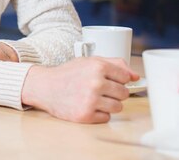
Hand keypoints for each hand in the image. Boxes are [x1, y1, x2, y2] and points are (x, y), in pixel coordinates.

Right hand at [21, 57, 139, 122]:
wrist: (44, 87)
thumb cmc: (67, 74)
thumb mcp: (88, 62)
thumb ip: (114, 64)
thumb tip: (135, 76)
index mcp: (97, 66)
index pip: (126, 77)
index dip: (117, 79)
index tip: (108, 80)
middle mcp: (95, 83)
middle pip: (124, 93)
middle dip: (114, 92)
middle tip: (98, 89)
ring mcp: (90, 100)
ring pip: (118, 107)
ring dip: (108, 104)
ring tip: (93, 98)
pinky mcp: (85, 115)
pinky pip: (106, 117)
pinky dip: (98, 114)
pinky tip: (87, 105)